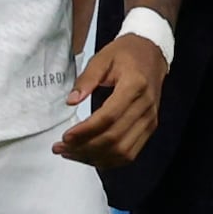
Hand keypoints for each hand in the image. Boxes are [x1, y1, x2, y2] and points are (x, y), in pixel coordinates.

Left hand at [56, 14, 167, 169]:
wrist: (152, 54)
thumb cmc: (125, 54)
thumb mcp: (101, 58)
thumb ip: (86, 79)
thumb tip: (71, 101)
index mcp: (134, 86)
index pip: (109, 117)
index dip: (85, 131)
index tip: (65, 136)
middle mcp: (145, 107)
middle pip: (115, 138)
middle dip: (85, 148)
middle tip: (60, 148)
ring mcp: (150, 120)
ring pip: (123, 151)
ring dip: (95, 157)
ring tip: (70, 154)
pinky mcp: (149, 128)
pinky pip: (131, 152)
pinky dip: (109, 160)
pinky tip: (90, 157)